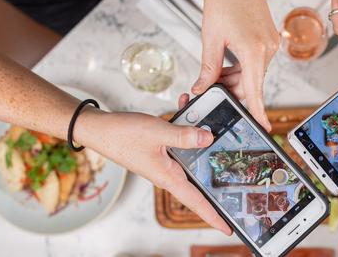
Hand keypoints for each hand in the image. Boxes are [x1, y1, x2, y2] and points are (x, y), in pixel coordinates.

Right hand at [76, 97, 231, 234]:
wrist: (99, 128)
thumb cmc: (123, 135)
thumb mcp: (158, 132)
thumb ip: (185, 135)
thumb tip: (209, 138)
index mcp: (168, 177)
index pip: (196, 202)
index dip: (213, 216)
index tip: (229, 228)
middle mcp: (168, 173)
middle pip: (199, 181)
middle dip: (217, 176)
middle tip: (237, 181)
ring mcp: (164, 162)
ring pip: (191, 155)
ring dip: (201, 138)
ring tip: (212, 120)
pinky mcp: (160, 151)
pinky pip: (180, 142)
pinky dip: (186, 127)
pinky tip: (188, 109)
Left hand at [192, 0, 278, 130]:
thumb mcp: (210, 37)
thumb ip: (208, 67)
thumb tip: (202, 88)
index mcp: (255, 50)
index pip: (255, 90)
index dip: (258, 112)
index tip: (264, 128)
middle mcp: (268, 48)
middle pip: (252, 83)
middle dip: (231, 89)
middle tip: (207, 90)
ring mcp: (271, 42)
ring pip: (253, 73)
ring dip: (235, 77)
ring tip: (213, 71)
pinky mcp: (269, 37)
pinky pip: (256, 61)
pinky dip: (241, 66)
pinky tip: (226, 61)